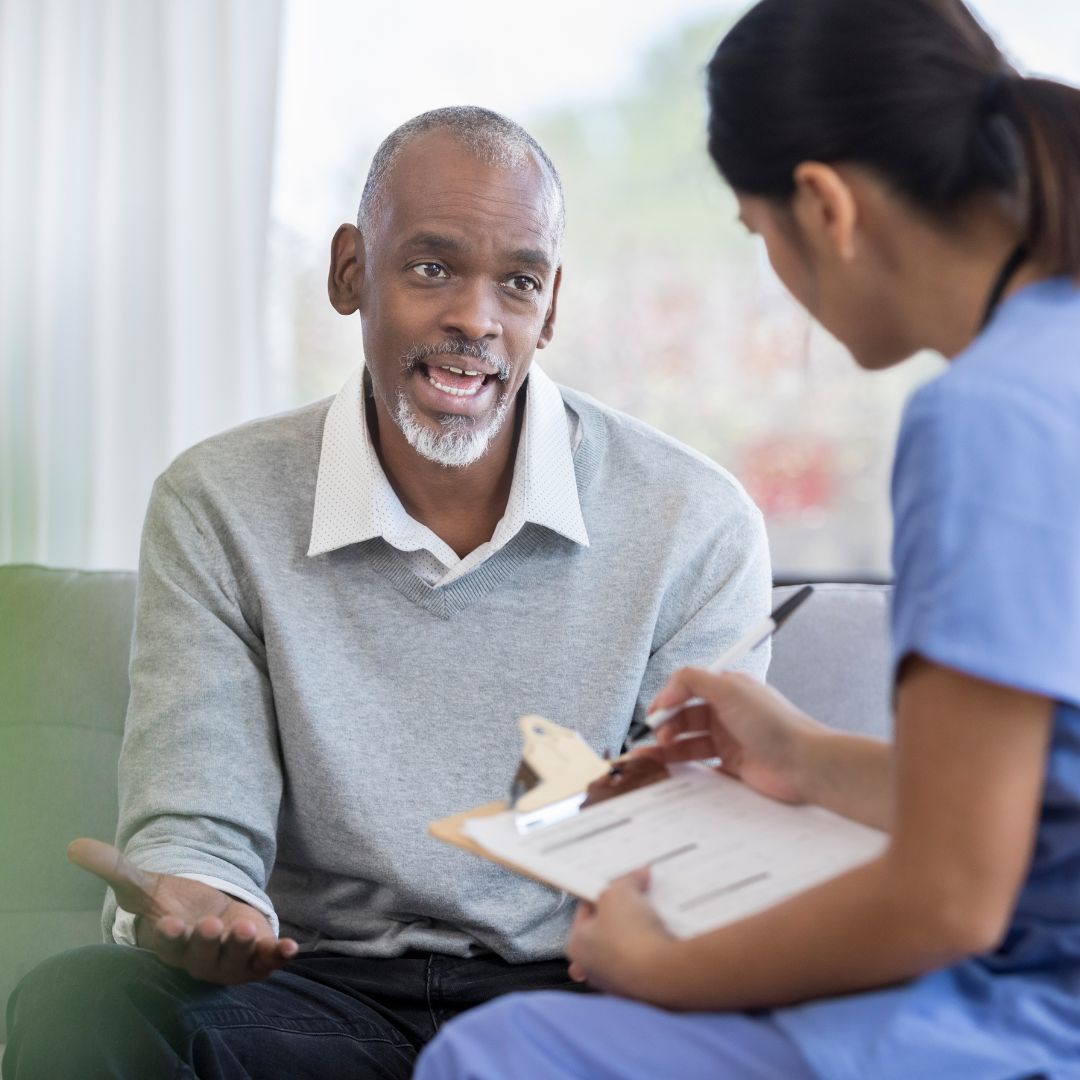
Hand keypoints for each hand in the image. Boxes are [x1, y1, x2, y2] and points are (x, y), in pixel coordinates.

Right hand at [67, 838, 297, 984]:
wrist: (208, 915)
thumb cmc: (173, 904)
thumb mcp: (144, 884)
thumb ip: (114, 868)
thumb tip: (73, 846)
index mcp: (171, 942)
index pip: (168, 944)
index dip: (171, 936)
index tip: (171, 923)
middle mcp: (199, 958)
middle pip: (202, 955)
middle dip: (207, 942)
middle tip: (210, 925)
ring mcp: (229, 960)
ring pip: (235, 959)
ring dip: (241, 947)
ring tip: (245, 928)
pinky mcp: (256, 957)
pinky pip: (268, 961)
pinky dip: (279, 956)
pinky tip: (290, 947)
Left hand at [565, 868, 673, 997]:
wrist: (661, 974)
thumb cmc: (628, 937)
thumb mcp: (619, 892)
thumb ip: (626, 880)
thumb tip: (639, 875)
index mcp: (576, 945)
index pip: (584, 910)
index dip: (602, 892)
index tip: (617, 885)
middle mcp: (593, 969)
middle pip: (605, 931)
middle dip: (621, 915)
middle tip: (636, 900)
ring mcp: (617, 984)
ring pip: (626, 948)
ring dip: (639, 934)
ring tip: (654, 917)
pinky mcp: (641, 991)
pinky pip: (646, 963)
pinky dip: (654, 951)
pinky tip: (665, 938)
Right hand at [640, 669, 826, 804]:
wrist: (803, 763)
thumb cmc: (773, 723)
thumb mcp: (729, 688)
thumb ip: (692, 680)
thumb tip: (665, 691)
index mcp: (726, 689)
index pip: (687, 688)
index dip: (667, 700)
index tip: (655, 713)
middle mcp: (726, 712)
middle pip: (683, 716)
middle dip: (665, 724)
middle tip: (657, 737)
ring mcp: (728, 739)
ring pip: (687, 741)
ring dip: (666, 747)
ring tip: (650, 757)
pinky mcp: (731, 764)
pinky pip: (699, 765)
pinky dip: (683, 767)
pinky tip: (671, 770)